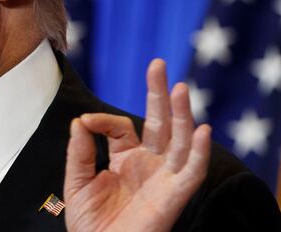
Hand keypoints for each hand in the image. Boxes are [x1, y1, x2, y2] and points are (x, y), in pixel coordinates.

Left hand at [63, 59, 210, 231]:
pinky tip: (203, 130)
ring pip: (180, 140)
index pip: (122, 126)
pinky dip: (201, 152)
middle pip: (160, 123)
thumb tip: (80, 120)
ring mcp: (164, 178)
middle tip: (158, 64)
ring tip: (180, 88)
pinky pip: (193, 172)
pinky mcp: (175, 196)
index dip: (103, 120)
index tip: (86, 122)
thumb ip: (79, 151)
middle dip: (159, 94)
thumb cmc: (90, 222)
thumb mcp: (77, 181)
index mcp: (125, 158)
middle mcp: (149, 163)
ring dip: (182, 115)